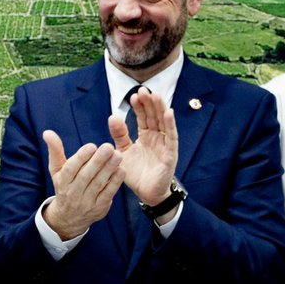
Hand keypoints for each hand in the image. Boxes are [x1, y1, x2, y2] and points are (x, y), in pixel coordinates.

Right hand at [41, 130, 123, 239]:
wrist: (69, 218)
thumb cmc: (64, 186)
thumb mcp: (57, 170)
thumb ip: (55, 150)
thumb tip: (47, 132)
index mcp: (62, 181)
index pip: (71, 168)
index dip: (81, 157)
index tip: (91, 146)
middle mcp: (73, 192)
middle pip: (86, 176)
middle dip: (98, 161)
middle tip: (108, 147)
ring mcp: (87, 202)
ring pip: (98, 184)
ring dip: (109, 169)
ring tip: (117, 155)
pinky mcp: (99, 208)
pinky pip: (108, 194)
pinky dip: (115, 182)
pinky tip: (121, 171)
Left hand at [108, 88, 176, 204]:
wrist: (145, 193)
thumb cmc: (136, 173)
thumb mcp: (123, 151)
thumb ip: (119, 135)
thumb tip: (112, 116)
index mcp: (146, 136)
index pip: (143, 117)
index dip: (139, 106)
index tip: (133, 95)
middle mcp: (157, 137)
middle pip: (154, 116)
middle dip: (149, 103)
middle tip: (143, 90)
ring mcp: (165, 145)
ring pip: (164, 123)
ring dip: (160, 109)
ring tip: (155, 95)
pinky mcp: (171, 154)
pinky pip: (172, 137)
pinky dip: (170, 125)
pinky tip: (168, 113)